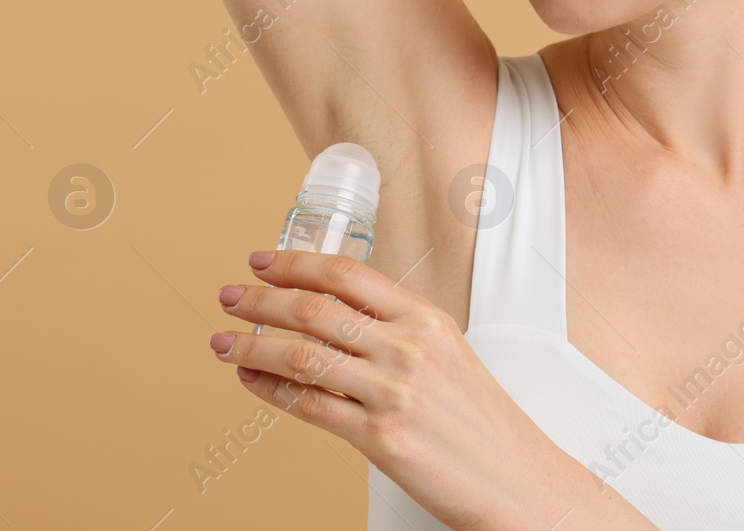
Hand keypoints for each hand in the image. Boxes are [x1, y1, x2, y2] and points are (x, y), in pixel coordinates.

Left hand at [209, 249, 562, 530]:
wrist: (519, 481)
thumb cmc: (484, 423)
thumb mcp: (448, 354)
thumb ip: (396, 330)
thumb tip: (334, 316)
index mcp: (425, 319)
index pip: (345, 275)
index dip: (294, 263)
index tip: (261, 262)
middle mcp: (407, 348)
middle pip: (314, 309)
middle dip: (260, 301)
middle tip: (230, 298)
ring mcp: (392, 392)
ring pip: (302, 355)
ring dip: (252, 345)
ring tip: (224, 342)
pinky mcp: (380, 438)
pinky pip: (309, 406)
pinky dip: (270, 389)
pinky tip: (252, 379)